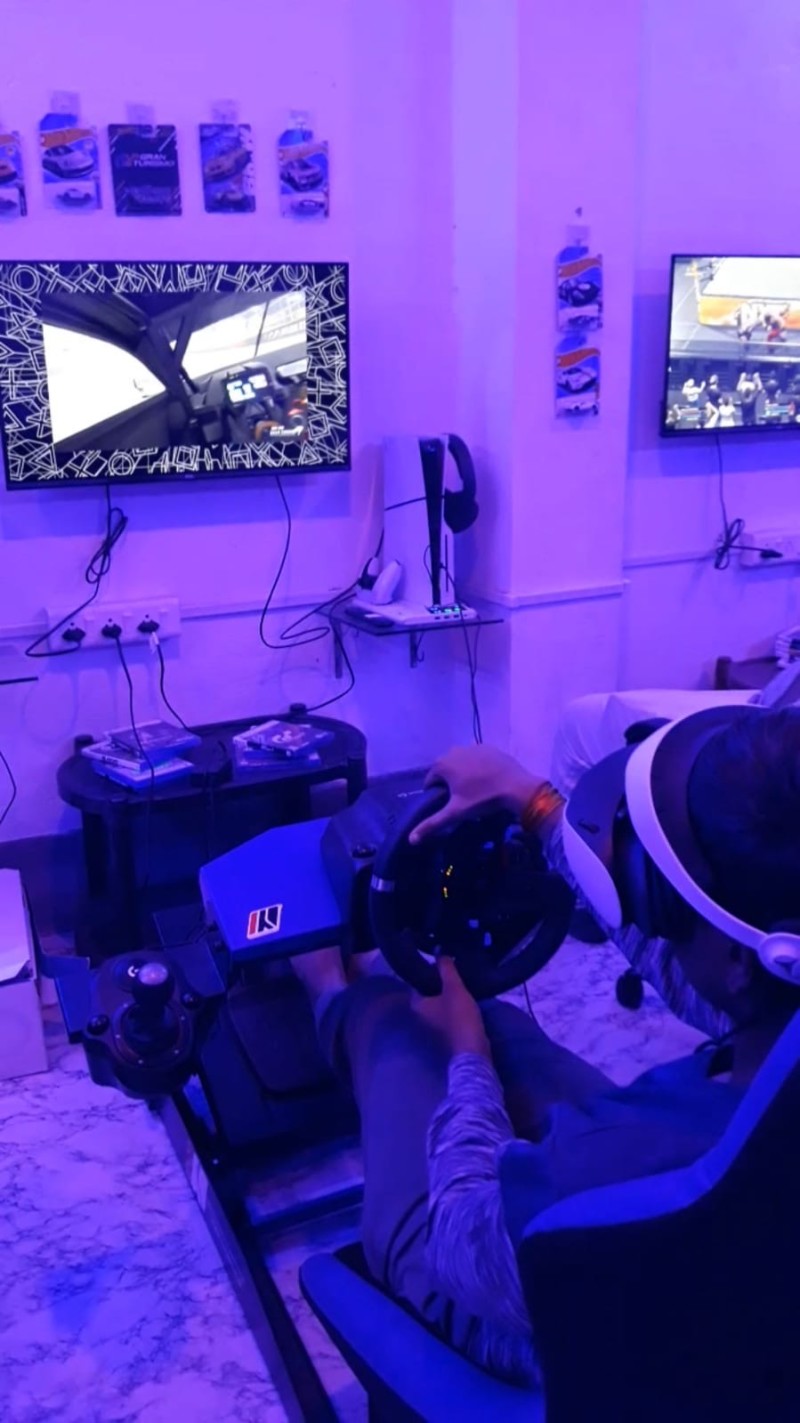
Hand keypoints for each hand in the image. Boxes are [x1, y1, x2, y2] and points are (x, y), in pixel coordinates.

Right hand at [410, 745, 543, 843]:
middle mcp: (454, 750)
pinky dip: (478, 767)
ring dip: (463, 774)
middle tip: (463, 799)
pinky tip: (487, 780)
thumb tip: (410, 839)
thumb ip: (432, 824)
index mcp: (442, 764)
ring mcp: (472, 747)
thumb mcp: (456, 813)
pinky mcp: (488, 747)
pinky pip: (476, 758)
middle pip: (445, 771)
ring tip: (476, 790)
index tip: (449, 806)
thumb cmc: (483, 800)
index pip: (430, 782)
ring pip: (461, 763)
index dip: (437, 796)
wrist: (516, 787)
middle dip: (450, 783)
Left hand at [413, 958, 489, 1056]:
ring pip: (438, 1002)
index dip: (427, 969)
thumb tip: (438, 950)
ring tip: (460, 978)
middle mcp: (420, 1015)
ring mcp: (433, 1024)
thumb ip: (446, 968)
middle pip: (428, 991)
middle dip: (439, 980)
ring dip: (448, 992)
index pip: (417, 981)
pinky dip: (454, 1003)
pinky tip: (465, 995)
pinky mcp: (445, 1030)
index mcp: (417, 1004)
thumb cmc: (458, 1016)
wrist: (472, 1048)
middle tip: (452, 967)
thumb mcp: (453, 988)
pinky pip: (447, 1011)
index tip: (441, 961)